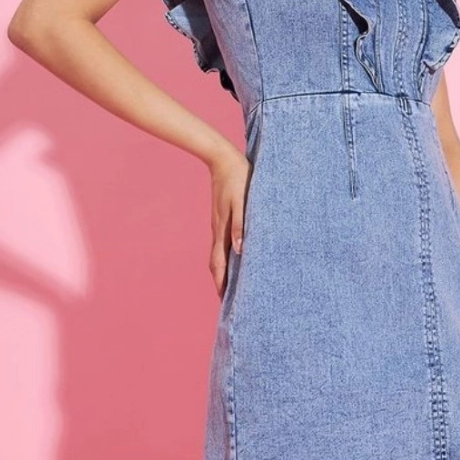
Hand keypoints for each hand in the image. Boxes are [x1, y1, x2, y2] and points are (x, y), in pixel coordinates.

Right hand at [207, 147, 252, 300]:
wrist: (223, 158)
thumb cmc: (238, 178)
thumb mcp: (242, 202)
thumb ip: (241, 225)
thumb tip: (240, 251)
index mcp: (222, 230)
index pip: (220, 264)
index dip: (222, 283)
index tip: (226, 301)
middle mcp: (218, 230)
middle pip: (217, 263)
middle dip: (222, 282)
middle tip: (229, 300)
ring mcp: (218, 224)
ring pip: (219, 253)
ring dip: (224, 270)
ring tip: (232, 284)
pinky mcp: (222, 217)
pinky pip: (222, 242)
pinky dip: (226, 256)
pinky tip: (235, 257)